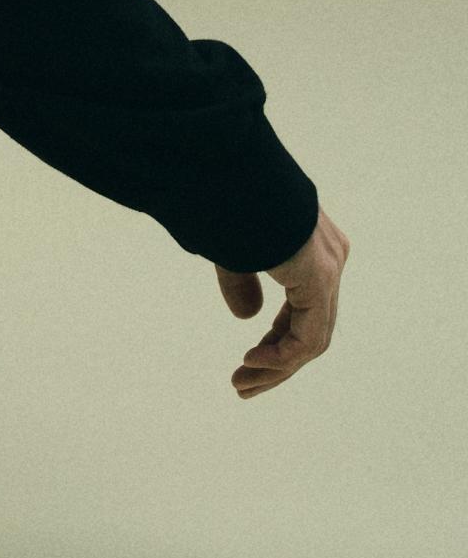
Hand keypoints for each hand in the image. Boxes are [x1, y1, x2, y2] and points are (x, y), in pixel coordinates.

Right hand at [218, 205, 349, 397]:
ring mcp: (329, 269)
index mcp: (313, 251)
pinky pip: (309, 335)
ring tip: (242, 384)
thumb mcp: (233, 252)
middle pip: (310, 330)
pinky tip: (254, 361)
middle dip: (274, 363)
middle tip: (242, 386)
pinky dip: (282, 356)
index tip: (246, 360)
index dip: (275, 341)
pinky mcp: (320, 277)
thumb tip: (248, 319)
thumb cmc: (227, 201)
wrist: (231, 171)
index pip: (303, 310)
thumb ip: (242, 283)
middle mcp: (330, 261)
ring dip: (276, 368)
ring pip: (311, 340)